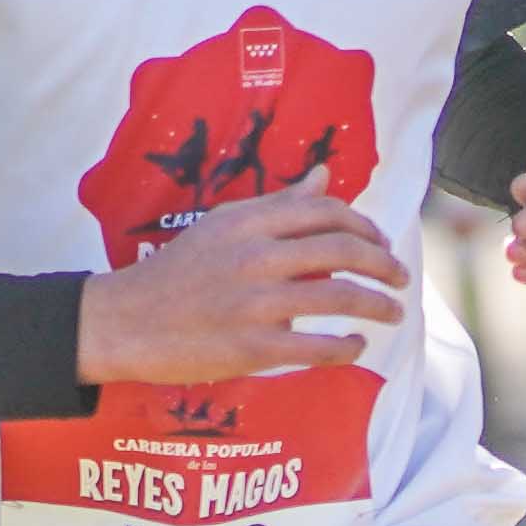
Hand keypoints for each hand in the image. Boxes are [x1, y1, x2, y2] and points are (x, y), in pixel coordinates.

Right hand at [77, 194, 407, 381]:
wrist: (123, 322)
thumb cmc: (175, 273)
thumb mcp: (223, 226)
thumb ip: (278, 205)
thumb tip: (324, 176)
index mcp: (247, 221)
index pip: (325, 212)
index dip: (364, 226)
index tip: (381, 241)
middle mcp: (255, 256)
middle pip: (342, 251)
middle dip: (384, 264)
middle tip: (401, 278)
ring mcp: (255, 304)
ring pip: (340, 298)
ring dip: (378, 306)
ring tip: (393, 313)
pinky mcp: (253, 348)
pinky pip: (318, 348)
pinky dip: (348, 348)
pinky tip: (357, 346)